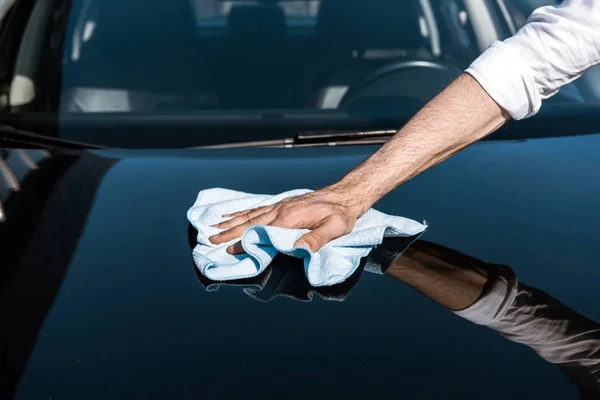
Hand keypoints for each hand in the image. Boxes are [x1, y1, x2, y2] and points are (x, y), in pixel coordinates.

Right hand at [208, 187, 365, 253]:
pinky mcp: (283, 204)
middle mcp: (281, 210)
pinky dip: (243, 212)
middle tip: (212, 241)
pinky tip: (233, 215)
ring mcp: (280, 205)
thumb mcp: (334, 228)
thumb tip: (297, 249)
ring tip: (215, 228)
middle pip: (250, 222)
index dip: (245, 241)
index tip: (229, 250)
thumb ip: (316, 239)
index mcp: (291, 218)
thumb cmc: (341, 215)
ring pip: (251, 215)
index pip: (263, 232)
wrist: (345, 195)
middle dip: (230, 232)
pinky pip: (258, 208)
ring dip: (232, 222)